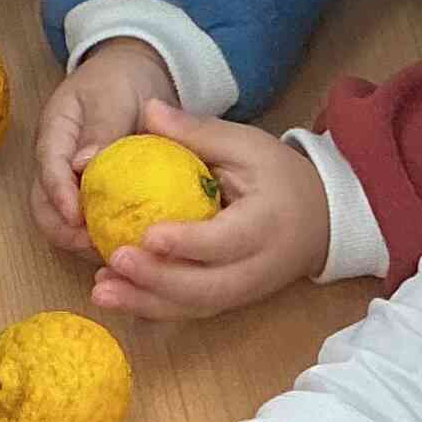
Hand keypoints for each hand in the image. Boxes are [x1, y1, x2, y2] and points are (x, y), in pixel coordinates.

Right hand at [29, 38, 167, 252]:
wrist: (135, 73)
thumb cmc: (121, 79)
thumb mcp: (113, 94)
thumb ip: (102, 128)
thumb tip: (82, 165)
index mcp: (55, 133)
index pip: (48, 168)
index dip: (59, 196)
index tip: (77, 218)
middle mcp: (55, 162)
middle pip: (43, 204)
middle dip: (63, 231)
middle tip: (94, 246)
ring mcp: (70, 181)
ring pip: (61, 221)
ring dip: (81, 242)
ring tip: (113, 253)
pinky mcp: (90, 194)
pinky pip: (89, 222)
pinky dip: (102, 238)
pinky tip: (128, 247)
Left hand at [91, 108, 329, 321]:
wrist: (320, 219)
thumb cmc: (279, 176)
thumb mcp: (248, 145)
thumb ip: (197, 133)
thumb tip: (147, 110)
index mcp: (267, 224)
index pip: (226, 240)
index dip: (188, 242)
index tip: (148, 235)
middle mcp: (257, 268)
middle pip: (207, 287)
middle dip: (158, 280)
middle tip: (115, 261)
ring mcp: (243, 292)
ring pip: (194, 307)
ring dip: (146, 303)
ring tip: (101, 291)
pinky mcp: (229, 302)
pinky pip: (190, 312)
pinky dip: (152, 308)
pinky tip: (116, 296)